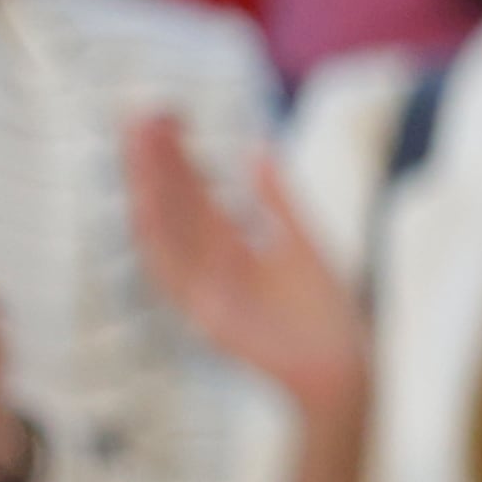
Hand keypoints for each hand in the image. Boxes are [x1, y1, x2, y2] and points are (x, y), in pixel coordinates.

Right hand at [124, 111, 367, 423]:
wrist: (341, 366)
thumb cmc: (325, 313)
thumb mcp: (302, 243)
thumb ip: (279, 200)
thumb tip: (259, 147)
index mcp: (231, 245)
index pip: (195, 192)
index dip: (178, 155)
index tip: (165, 114)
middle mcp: (210, 262)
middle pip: (175, 204)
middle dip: (158, 161)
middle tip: (142, 115)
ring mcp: (203, 286)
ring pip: (167, 231)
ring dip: (150, 190)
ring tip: (139, 147)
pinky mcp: (205, 314)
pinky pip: (173, 276)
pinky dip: (159, 243)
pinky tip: (146, 209)